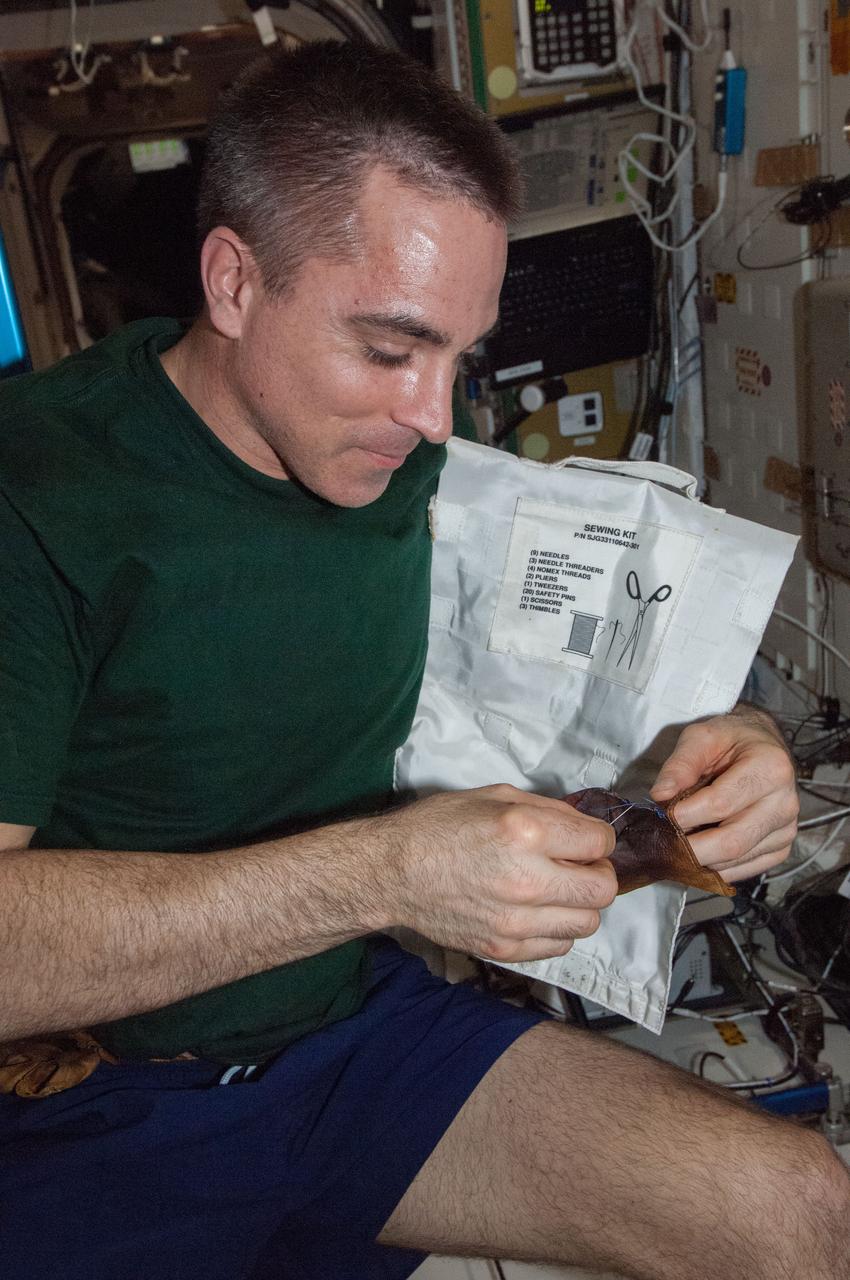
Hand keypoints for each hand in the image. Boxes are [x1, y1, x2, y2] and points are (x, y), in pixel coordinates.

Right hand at [376, 785, 616, 963]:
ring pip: (588, 923)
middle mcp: (526, 880)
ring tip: (555, 890)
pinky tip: (535, 911)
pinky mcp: (504, 949)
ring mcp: (516, 922)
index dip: (597, 838)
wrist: (391, 872)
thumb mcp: (494, 795)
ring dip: (579, 904)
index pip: (600, 842)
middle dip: (596, 873)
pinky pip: (559, 945)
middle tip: (576, 866)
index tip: (584, 840)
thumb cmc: (437, 827)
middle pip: (602, 890)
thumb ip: (547, 809)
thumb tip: (584, 826)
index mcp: (525, 831)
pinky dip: (556, 928)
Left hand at [650, 705, 798, 882]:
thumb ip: (680, 764)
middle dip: (690, 848)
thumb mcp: (703, 736)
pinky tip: (701, 851)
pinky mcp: (781, 847)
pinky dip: (717, 867)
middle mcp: (785, 802)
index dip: (685, 815)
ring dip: (701, 858)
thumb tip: (661, 795)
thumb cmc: (733, 739)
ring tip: (679, 843)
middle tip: (664, 841)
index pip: (720, 804)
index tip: (663, 815)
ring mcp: (786, 829)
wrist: (763, 745)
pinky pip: (745, 869)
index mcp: (770, 768)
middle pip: (731, 842)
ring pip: (736, 860)